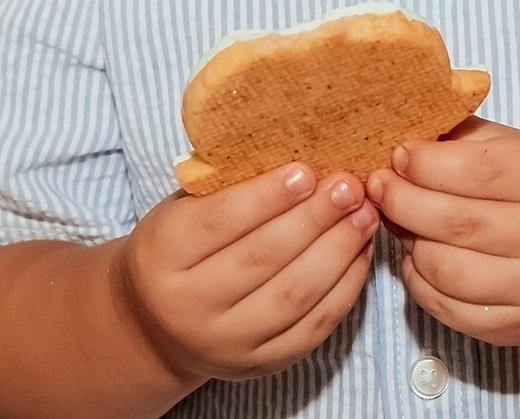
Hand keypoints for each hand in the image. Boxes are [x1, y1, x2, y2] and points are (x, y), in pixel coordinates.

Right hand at [118, 163, 378, 383]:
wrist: (156, 328)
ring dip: (338, 250)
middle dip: (314, 218)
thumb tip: (296, 153)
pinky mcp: (261, 365)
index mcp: (162, 256)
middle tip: (349, 187)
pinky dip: (344, 286)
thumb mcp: (181, 211)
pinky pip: (314, 326)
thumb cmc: (178, 250)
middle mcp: (190, 306)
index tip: (306, 170)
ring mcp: (227, 343)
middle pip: (263, 258)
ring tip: (364, 215)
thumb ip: (226, 187)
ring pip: (294, 295)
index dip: (267, 196)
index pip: (220, 221)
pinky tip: (359, 251)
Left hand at [366, 119, 519, 347]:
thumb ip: (471, 139)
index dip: (428, 163)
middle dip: (403, 201)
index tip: (399, 154)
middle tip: (379, 185)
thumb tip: (406, 135)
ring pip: (445, 270)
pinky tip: (418, 256)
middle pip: (456, 223)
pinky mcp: (517, 329)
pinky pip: (447, 308)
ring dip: (409, 241)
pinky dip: (419, 280)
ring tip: (401, 220)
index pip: (480, 171)